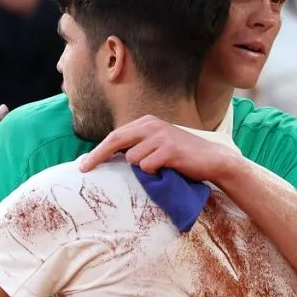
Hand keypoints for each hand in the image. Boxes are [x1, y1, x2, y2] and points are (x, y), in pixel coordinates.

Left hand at [79, 116, 240, 183]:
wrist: (213, 160)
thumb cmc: (183, 156)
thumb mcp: (158, 144)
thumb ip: (139, 145)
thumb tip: (114, 157)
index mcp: (147, 122)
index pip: (115, 135)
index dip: (98, 150)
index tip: (84, 165)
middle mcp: (152, 125)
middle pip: (116, 141)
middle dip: (98, 156)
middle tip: (84, 169)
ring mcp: (160, 136)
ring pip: (133, 159)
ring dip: (142, 169)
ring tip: (159, 168)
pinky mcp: (169, 150)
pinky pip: (147, 167)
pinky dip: (153, 173)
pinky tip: (167, 170)